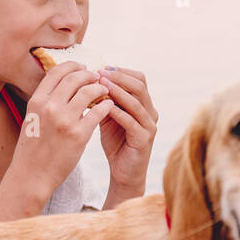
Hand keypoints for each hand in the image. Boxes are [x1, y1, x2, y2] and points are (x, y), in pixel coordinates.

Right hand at [8, 62, 118, 202]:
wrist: (32, 174)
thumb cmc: (33, 148)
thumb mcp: (32, 118)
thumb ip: (45, 101)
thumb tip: (60, 85)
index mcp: (36, 101)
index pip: (57, 72)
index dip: (73, 66)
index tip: (83, 68)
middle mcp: (49, 107)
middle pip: (75, 78)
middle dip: (89, 75)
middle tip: (98, 78)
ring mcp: (64, 120)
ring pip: (89, 92)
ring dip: (100, 88)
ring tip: (105, 91)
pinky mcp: (79, 135)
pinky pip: (98, 112)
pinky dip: (106, 105)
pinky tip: (109, 106)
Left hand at [96, 66, 157, 202]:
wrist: (124, 172)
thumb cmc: (116, 143)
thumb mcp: (109, 117)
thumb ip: (104, 100)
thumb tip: (89, 79)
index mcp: (144, 104)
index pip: (138, 78)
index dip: (121, 71)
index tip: (101, 67)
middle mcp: (150, 112)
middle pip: (140, 85)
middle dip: (119, 77)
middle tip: (100, 73)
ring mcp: (149, 126)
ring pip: (136, 101)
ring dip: (117, 91)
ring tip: (100, 84)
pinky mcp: (144, 139)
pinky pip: (131, 121)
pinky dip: (117, 112)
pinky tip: (103, 107)